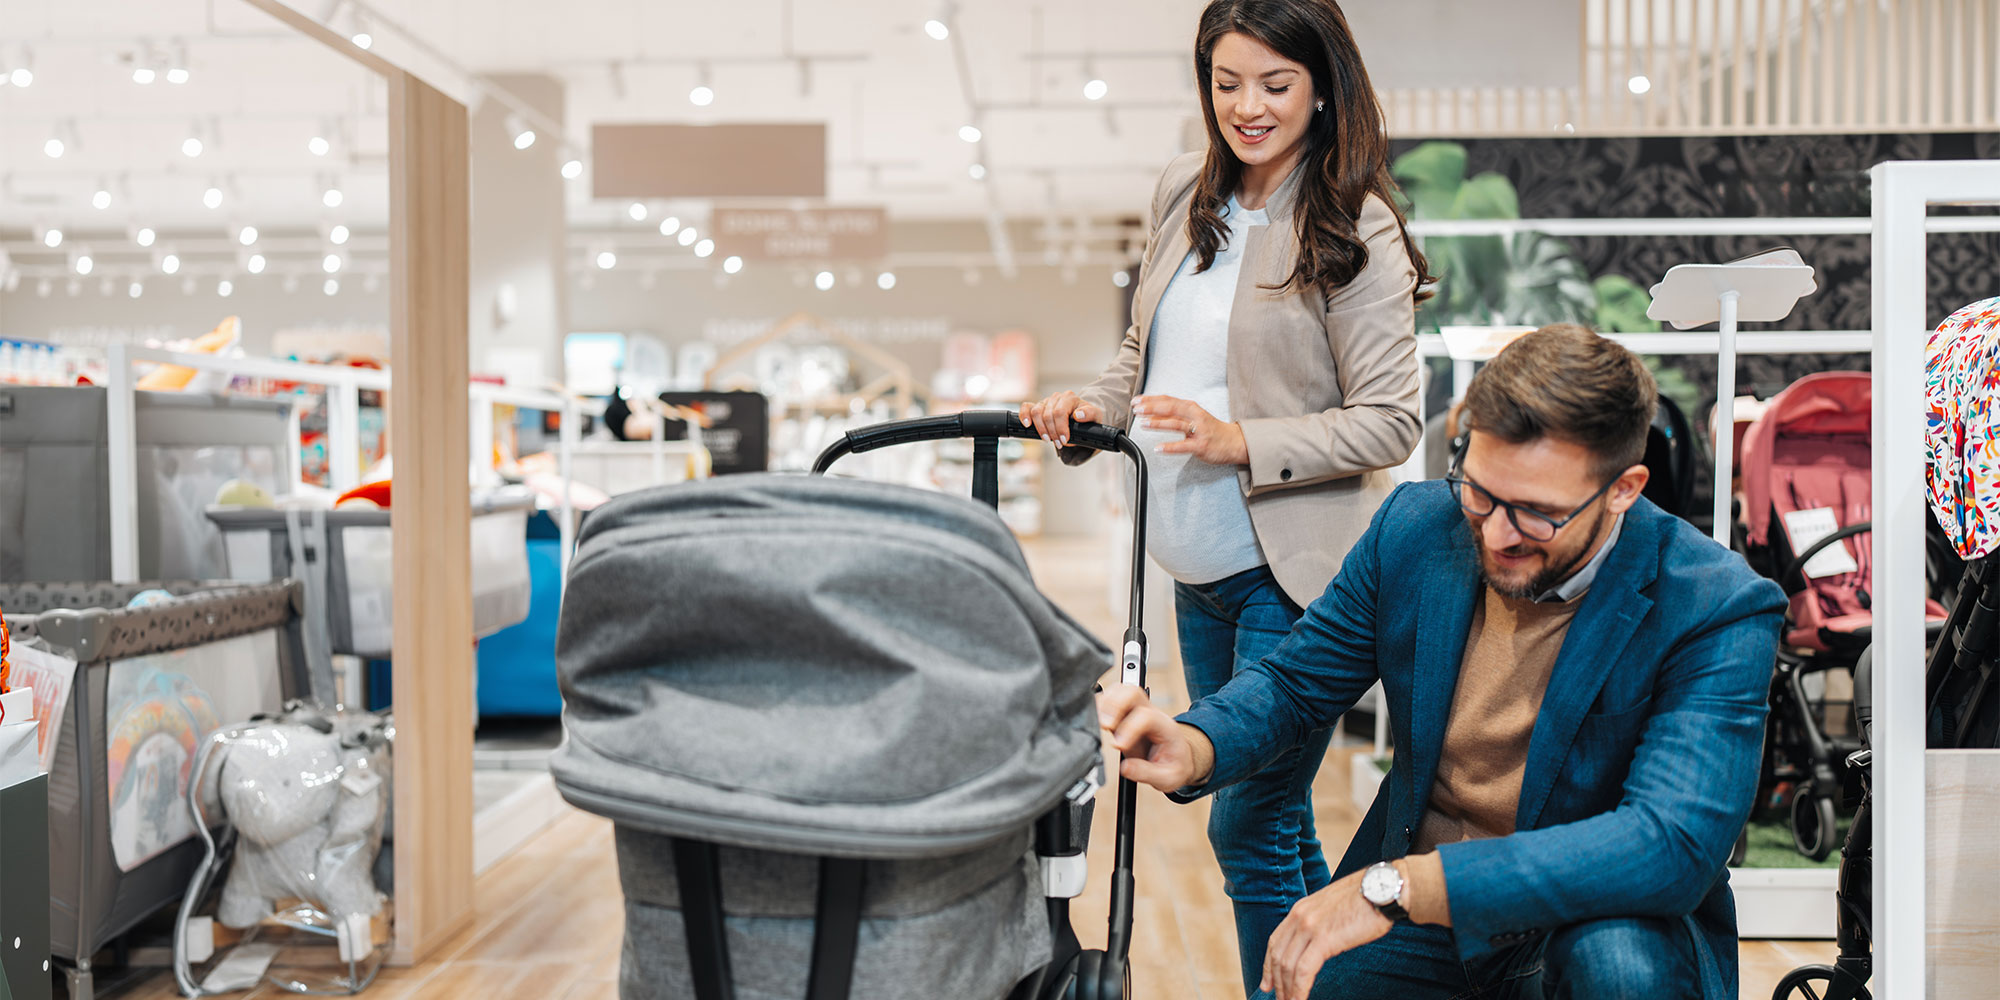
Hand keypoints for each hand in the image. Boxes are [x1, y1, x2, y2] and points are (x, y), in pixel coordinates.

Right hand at [1018, 390, 1101, 445]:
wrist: (1081, 417)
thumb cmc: (1087, 417)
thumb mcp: (1095, 415)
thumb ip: (1089, 414)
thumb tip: (1078, 415)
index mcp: (1069, 398)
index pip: (1060, 412)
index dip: (1060, 428)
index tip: (1064, 440)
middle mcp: (1056, 398)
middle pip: (1047, 415)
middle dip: (1052, 432)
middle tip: (1059, 443)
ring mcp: (1046, 402)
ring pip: (1036, 412)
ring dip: (1041, 429)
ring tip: (1047, 439)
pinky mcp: (1038, 407)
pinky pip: (1027, 407)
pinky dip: (1025, 415)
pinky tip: (1027, 425)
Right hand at [1096, 683, 1205, 790]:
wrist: (1177, 757)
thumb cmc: (1174, 764)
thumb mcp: (1168, 777)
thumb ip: (1147, 772)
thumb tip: (1125, 767)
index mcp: (1164, 727)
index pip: (1145, 716)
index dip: (1129, 728)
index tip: (1118, 745)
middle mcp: (1150, 712)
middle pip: (1132, 693)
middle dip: (1114, 705)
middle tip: (1105, 725)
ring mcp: (1136, 710)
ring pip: (1120, 691)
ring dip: (1105, 703)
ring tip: (1098, 722)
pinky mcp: (1124, 713)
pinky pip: (1111, 697)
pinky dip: (1100, 704)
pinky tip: (1095, 718)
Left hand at [1134, 395, 1248, 464]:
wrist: (1234, 442)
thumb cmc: (1211, 429)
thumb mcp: (1194, 415)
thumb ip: (1176, 412)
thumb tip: (1153, 410)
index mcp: (1191, 407)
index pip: (1168, 400)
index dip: (1151, 399)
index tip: (1137, 400)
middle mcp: (1194, 416)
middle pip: (1170, 409)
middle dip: (1151, 408)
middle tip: (1137, 409)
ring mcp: (1198, 431)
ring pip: (1175, 424)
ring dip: (1158, 423)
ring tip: (1143, 423)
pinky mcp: (1200, 446)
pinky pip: (1183, 446)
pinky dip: (1169, 447)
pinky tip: (1158, 448)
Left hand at [1260, 868, 1395, 999]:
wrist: (1382, 888)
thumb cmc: (1365, 898)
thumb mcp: (1332, 907)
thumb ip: (1319, 922)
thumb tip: (1318, 941)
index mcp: (1301, 909)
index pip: (1276, 941)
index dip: (1268, 965)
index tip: (1267, 983)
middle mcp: (1300, 916)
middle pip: (1278, 956)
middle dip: (1276, 982)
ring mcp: (1310, 927)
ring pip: (1288, 966)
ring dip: (1287, 990)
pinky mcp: (1324, 939)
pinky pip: (1304, 970)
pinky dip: (1299, 990)